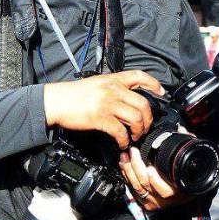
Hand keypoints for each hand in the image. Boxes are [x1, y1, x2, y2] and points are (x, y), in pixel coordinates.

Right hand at [43, 71, 163, 148]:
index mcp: (113, 80)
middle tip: (145, 127)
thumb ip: (113, 87)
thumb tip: (128, 98)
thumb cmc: (75, 94)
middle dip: (148, 119)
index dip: (154, 84)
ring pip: (136, 118)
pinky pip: (120, 131)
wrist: (56, 101)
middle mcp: (113, 90)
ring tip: (134, 136)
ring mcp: (108, 104)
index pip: (139, 76)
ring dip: (139, 131)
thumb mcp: (97, 83)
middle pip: (143, 103)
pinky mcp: (101, 118)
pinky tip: (122, 143)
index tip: (161, 92)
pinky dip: (124, 140)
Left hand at [119, 147, 189, 211]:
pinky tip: (124, 165)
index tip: (150, 168)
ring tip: (125, 156)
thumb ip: (187, 147)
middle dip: (136, 166)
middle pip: (145, 185)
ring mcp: (153, 202)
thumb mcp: (192, 165)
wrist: (184, 196)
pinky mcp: (145, 202)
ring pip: (137, 187)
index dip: (155, 180)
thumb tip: (181, 131)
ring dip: (128, 169)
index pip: (164, 190)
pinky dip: (126, 176)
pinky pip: (133, 189)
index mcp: (176, 192)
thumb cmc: (189, 180)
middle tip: (133, 152)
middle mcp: (163, 200)